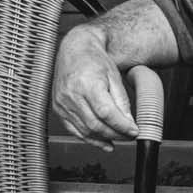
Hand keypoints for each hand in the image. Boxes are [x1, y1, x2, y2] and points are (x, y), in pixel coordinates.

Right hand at [50, 29, 139, 148]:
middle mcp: (71, 95)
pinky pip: (74, 130)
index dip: (121, 126)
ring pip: (85, 131)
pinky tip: (103, 142)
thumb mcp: (114, 77)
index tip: (134, 131)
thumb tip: (129, 124)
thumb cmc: (94, 60)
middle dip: (115, 134)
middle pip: (95, 125)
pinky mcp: (58, 109)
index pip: (106, 113)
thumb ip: (122, 102)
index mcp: (87, 84)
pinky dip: (90, 139)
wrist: (74, 50)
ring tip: (119, 139)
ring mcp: (62, 103)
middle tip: (129, 136)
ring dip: (104, 139)